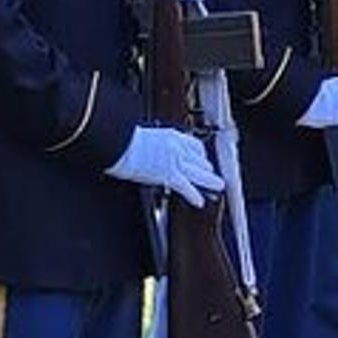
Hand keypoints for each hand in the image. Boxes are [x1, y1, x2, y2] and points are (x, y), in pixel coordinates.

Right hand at [105, 126, 224, 206]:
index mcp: (171, 136)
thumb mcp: (145, 137)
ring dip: (210, 181)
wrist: (119, 141)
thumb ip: (154, 145)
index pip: (195, 146)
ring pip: (199, 172)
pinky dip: (194, 195)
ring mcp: (174, 161)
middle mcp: (177, 147)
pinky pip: (186, 187)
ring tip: (217, 187)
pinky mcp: (168, 174)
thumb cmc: (125, 138)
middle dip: (207, 169)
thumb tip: (150, 151)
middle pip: (200, 160)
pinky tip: (199, 201)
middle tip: (213, 176)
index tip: (203, 161)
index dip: (201, 156)